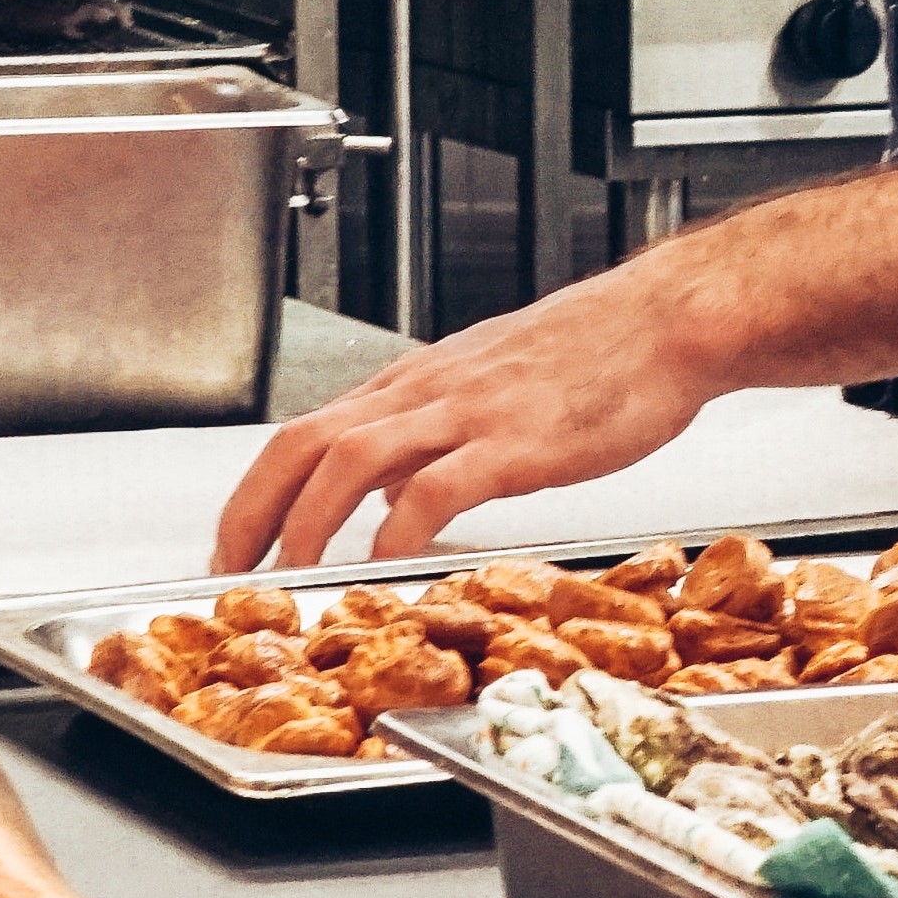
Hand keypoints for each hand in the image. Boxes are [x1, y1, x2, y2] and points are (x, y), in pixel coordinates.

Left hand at [216, 272, 717, 569]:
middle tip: (229, 571)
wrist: (668, 321)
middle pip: (302, 444)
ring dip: (307, 524)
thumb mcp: (492, 387)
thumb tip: (390, 495)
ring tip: (292, 577)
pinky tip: (390, 561)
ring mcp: (466, 413)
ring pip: (350, 461)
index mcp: (415, 383)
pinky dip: (400, 529)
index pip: (304, 433)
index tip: (235, 543)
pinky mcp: (514, 441)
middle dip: (253, 512)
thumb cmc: (598, 353)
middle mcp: (424, 392)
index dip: (255, 492)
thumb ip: (433, 438)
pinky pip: (435, 487)